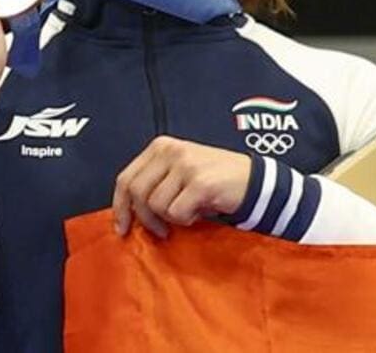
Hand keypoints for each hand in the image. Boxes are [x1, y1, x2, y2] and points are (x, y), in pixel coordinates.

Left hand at [113, 136, 251, 238]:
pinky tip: (200, 211)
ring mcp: (186, 166)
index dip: (120, 206)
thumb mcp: (180, 172)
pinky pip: (177, 213)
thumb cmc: (216, 180)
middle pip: (137, 193)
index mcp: (162, 146)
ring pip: (156, 205)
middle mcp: (171, 151)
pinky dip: (187, 219)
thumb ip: (155, 182)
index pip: (126, 178)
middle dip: (145, 218)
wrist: (254, 181)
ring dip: (172, 217)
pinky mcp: (200, 183)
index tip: (123, 227)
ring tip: (190, 211)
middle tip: (161, 230)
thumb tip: (128, 211)